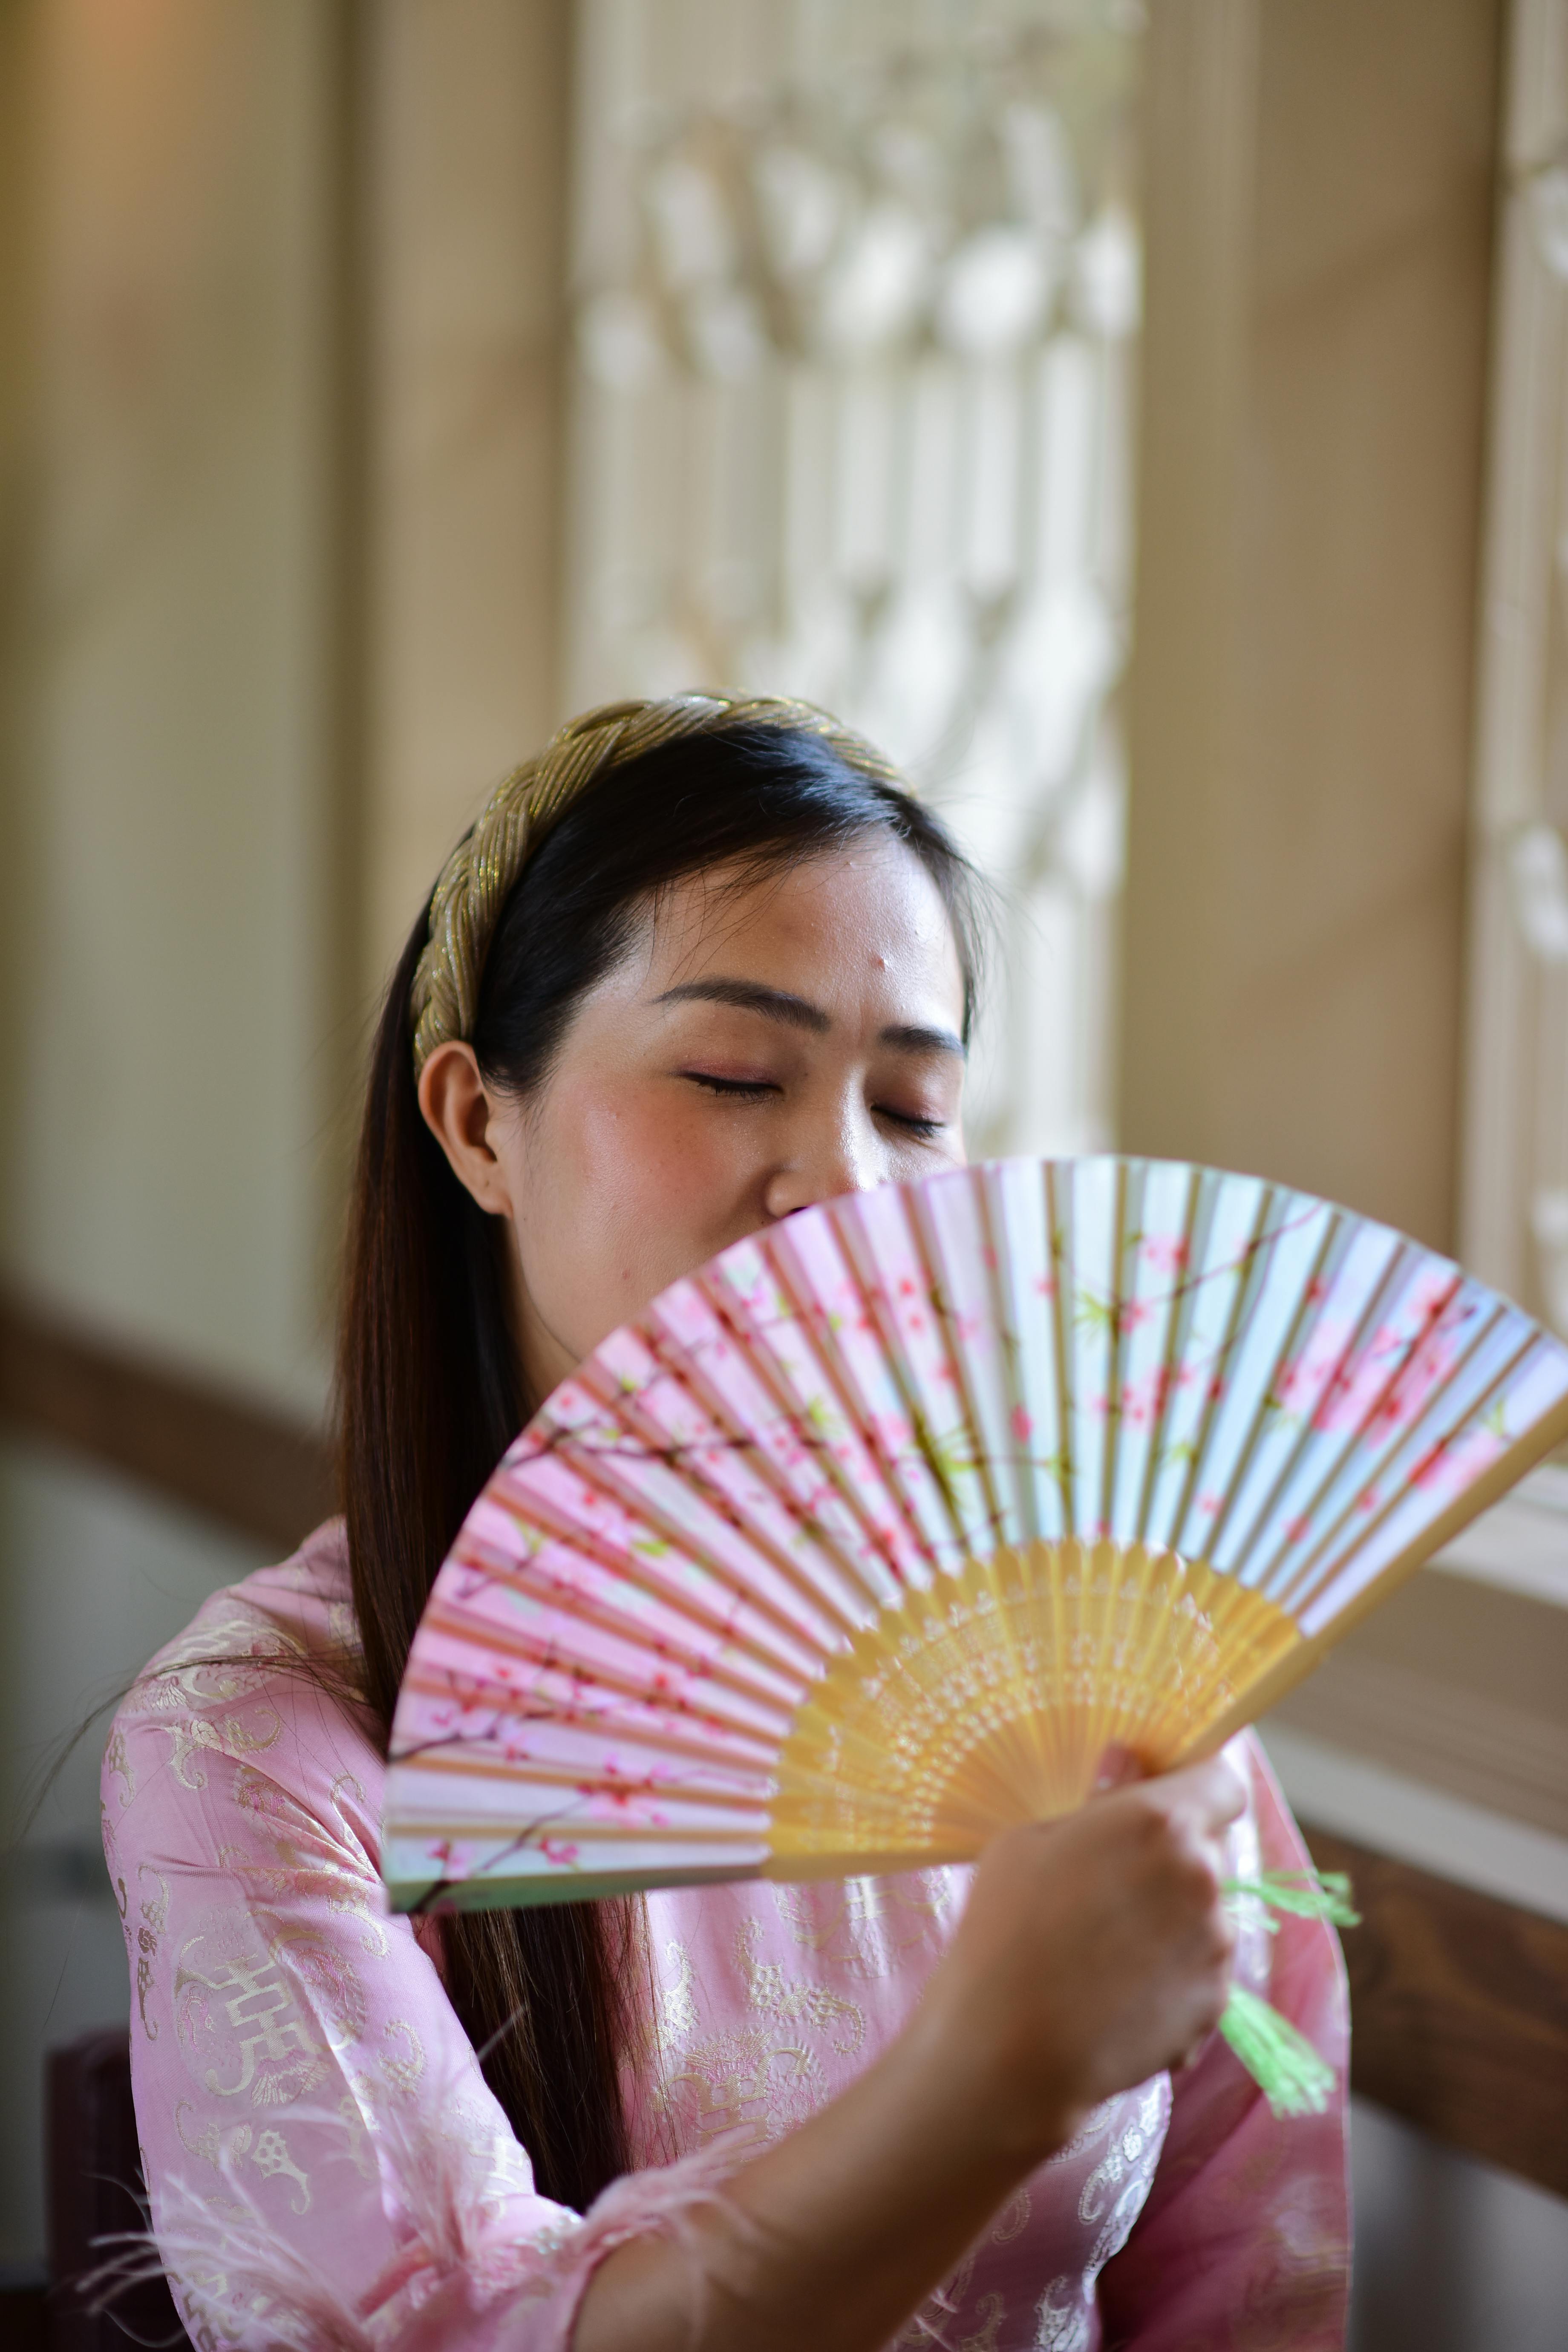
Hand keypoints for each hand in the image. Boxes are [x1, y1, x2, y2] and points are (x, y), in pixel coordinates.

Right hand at [915, 1751, 1245, 2166]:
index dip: (1197, 1786)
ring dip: (1170, 1919)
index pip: (1222, 1779)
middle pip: (1209, 1849)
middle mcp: (1204, 1878)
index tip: (1166, 1799)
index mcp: (1161, 1822)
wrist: (1009, 2053)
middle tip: (1111, 1885)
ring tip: (1104, 1952)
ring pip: (1205, 1912)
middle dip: (1172, 1857)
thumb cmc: (1003, 1929)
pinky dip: (1169, 1977)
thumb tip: (1128, 1759)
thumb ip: (1097, 1800)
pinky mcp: (1215, 2006)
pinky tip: (1115, 1995)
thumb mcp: (1029, 1842)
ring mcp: (1215, 1947)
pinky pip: (1199, 1972)